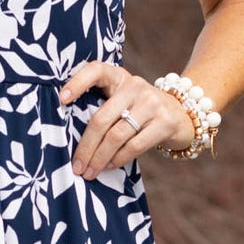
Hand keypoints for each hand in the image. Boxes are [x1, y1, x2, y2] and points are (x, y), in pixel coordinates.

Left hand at [58, 61, 194, 178]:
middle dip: (86, 147)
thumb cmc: (140, 111)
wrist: (183, 114)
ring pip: (117, 136)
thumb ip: (103, 109)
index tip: (61, 100)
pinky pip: (134, 146)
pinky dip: (119, 159)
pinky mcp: (165, 122)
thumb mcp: (123, 101)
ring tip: (90, 172)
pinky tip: (110, 166)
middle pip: (102, 119)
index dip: (77, 83)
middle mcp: (135, 86)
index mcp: (119, 77)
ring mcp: (152, 103)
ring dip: (100, 159)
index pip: (96, 70)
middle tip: (77, 166)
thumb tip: (72, 140)